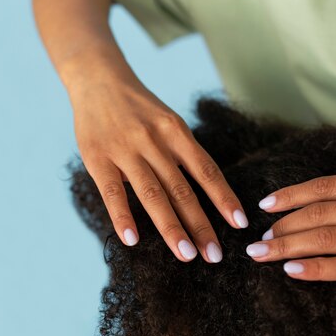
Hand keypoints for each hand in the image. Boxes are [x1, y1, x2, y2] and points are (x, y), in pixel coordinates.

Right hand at [70, 74, 247, 262]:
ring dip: (171, 228)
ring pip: (152, 195)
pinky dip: (123, 217)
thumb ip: (183, 153)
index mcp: (176, 131)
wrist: (98, 80)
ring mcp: (125, 149)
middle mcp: (154, 141)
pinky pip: (112, 192)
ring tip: (186, 254)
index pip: (206, 170)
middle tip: (214, 255)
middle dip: (201, 225)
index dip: (224, 198)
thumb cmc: (140, 108)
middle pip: (182, 189)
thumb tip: (206, 192)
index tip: (238, 223)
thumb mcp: (169, 121)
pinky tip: (132, 240)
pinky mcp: (97, 158)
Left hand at [246, 173, 335, 291]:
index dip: (291, 195)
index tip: (266, 205)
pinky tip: (293, 269)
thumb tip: (323, 207)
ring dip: (289, 245)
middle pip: (320, 212)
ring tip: (263, 254)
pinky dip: (317, 267)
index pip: (325, 186)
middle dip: (282, 225)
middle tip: (257, 238)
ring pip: (328, 238)